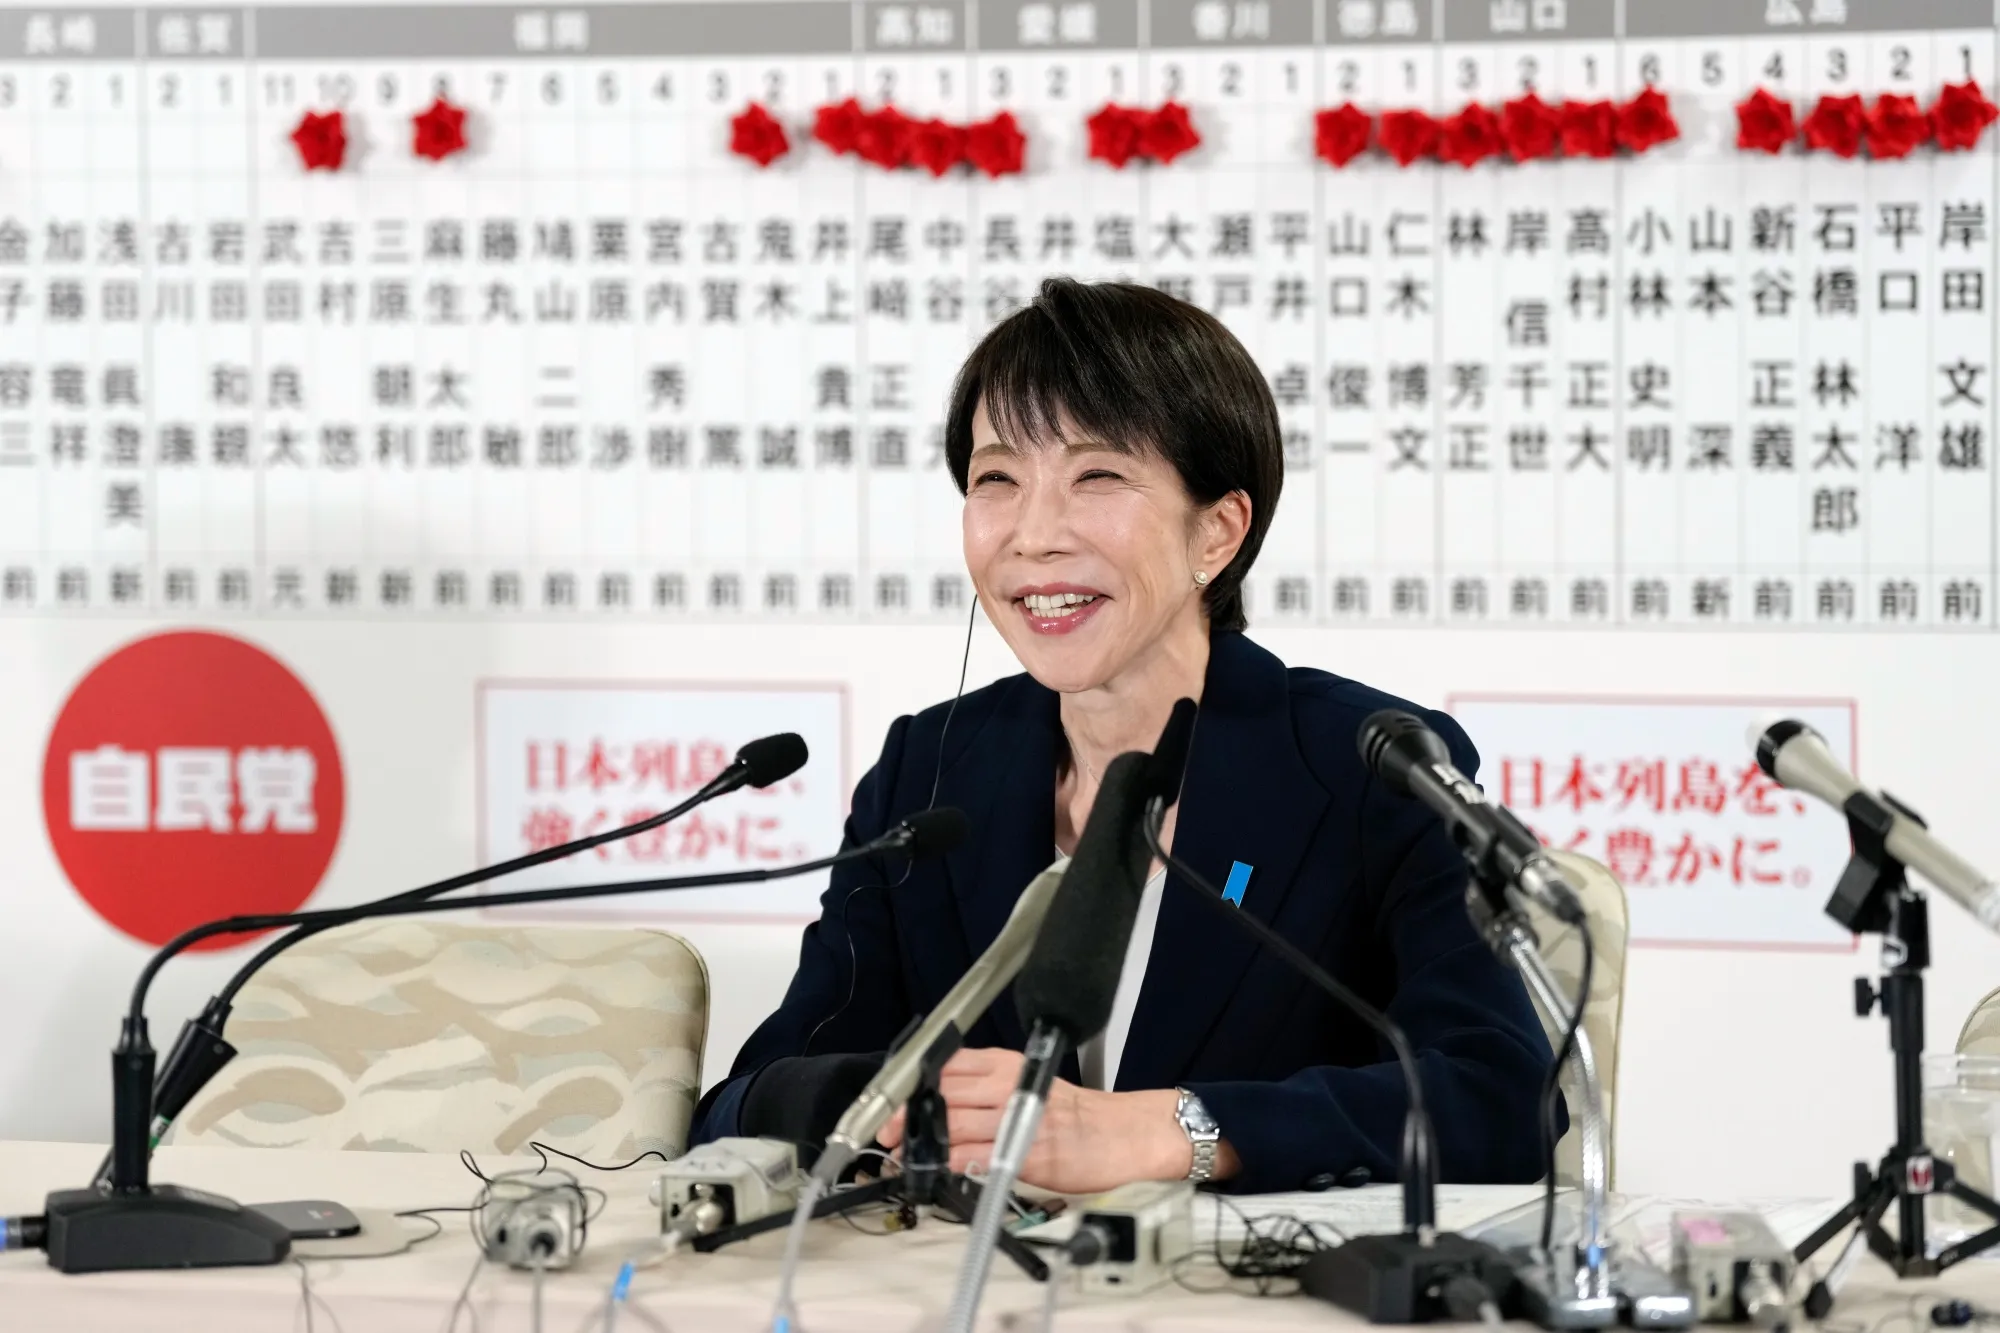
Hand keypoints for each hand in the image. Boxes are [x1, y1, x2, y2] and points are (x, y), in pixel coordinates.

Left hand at [875, 1048, 1236, 1193]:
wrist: (1126, 1135)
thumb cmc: (1077, 1116)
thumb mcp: (1026, 1084)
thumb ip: (983, 1092)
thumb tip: (936, 1107)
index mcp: (1006, 1065)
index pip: (946, 1067)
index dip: (910, 1087)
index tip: (888, 1105)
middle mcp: (1009, 1085)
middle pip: (943, 1094)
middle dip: (907, 1116)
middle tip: (885, 1134)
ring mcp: (1019, 1118)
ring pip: (955, 1125)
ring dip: (921, 1144)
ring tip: (900, 1157)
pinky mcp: (1029, 1153)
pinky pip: (978, 1157)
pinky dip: (950, 1163)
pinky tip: (934, 1170)